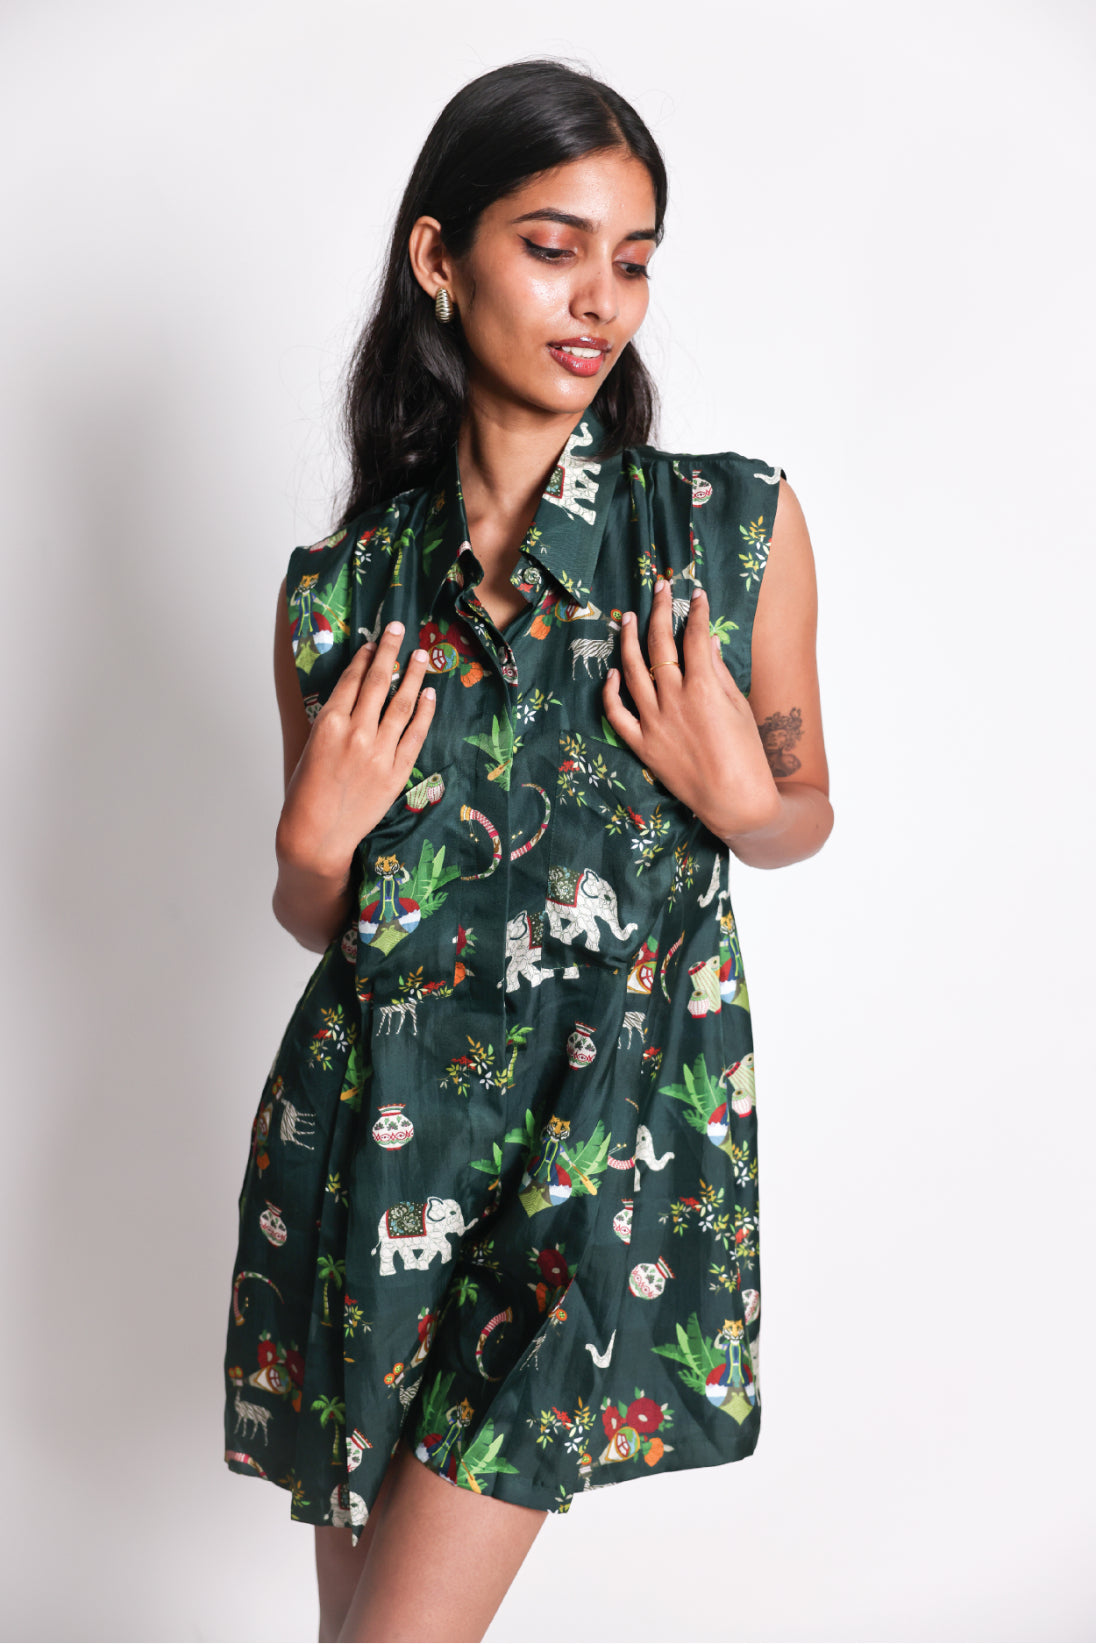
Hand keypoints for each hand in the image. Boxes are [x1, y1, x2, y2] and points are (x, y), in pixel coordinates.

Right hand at [275, 619, 436, 876]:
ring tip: (422, 655)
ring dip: (413, 676)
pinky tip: (429, 695)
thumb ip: (331, 723)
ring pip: (401, 704)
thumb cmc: (304, 796)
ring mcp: (379, 752)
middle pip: (378, 682)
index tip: (374, 642)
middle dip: (391, 651)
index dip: (365, 658)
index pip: (352, 680)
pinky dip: (423, 712)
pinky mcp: (396, 773)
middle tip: (401, 629)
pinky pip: (415, 735)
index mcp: (327, 723)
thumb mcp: (309, 748)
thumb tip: (351, 699)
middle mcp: (355, 732)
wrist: (316, 837)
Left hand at [602, 576, 780, 841]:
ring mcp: (654, 722)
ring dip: (628, 640)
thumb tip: (706, 641)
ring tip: (626, 617)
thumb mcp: (739, 707)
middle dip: (659, 610)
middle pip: (659, 645)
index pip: (694, 637)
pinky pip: (617, 714)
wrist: (735, 801)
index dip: (696, 611)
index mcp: (703, 688)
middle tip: (659, 589)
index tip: (696, 594)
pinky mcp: (642, 745)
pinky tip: (612, 672)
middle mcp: (674, 700)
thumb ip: (718, 672)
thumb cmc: (747, 755)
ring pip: (632, 671)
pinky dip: (611, 691)